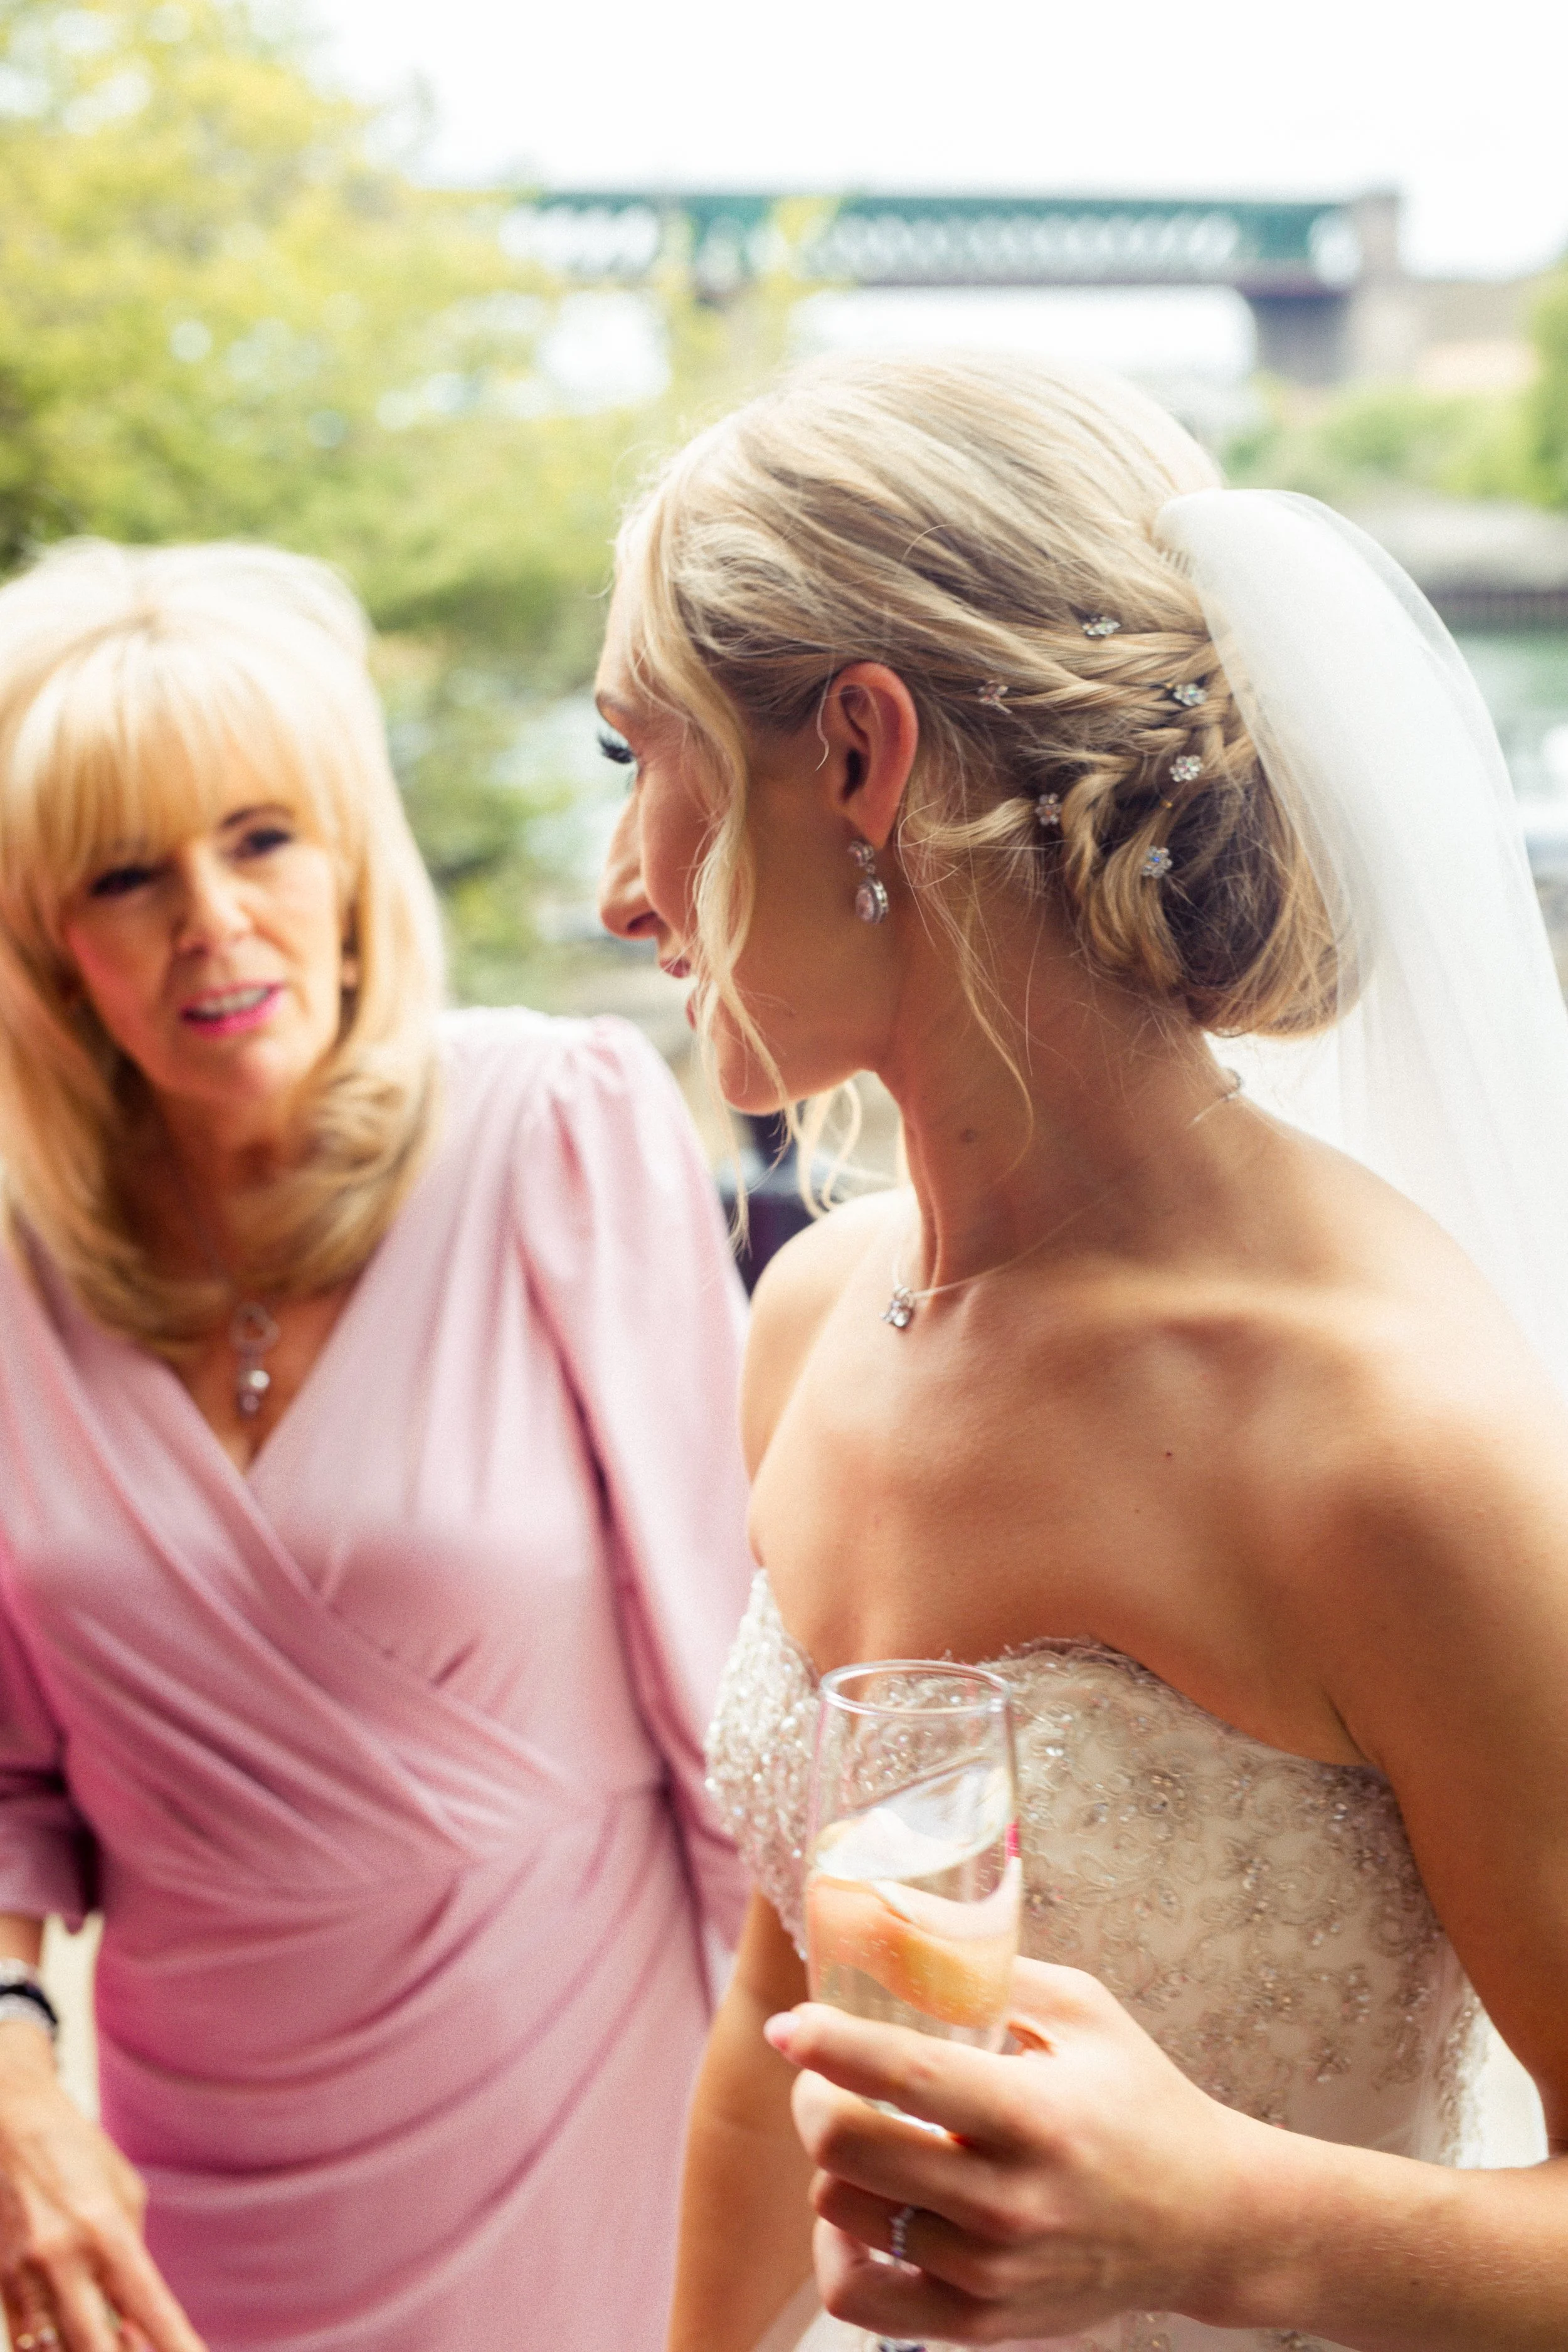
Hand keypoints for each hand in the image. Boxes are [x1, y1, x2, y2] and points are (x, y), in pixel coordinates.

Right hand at [0, 2022, 205, 2351]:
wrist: (8, 2124)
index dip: (177, 2348)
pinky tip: (76, 2337)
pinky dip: (53, 2349)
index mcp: (107, 2232)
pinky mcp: (0, 2286)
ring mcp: (24, 2279)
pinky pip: (26, 2344)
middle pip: (98, 2349)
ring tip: (117, 2339)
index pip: (150, 2310)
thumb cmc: (78, 2155)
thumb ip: (132, 2256)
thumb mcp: (123, 2194)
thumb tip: (137, 2322)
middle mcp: (64, 2261)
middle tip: (148, 2348)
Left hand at [766, 1958, 1275, 2343]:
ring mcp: (991, 2274)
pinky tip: (862, 2209)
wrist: (1211, 2223)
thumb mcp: (1085, 2012)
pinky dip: (838, 2251)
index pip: (907, 2077)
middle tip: (822, 2072)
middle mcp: (1008, 2204)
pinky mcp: (982, 2323)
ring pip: (845, 2212)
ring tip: (860, 2131)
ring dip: (833, 2163)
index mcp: (1035, 2117)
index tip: (790, 2023)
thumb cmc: (1142, 2102)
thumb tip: (902, 1921)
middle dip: (815, 2098)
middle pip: (851, 2150)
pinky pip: (861, 2295)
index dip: (832, 2045)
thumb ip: (993, 1969)